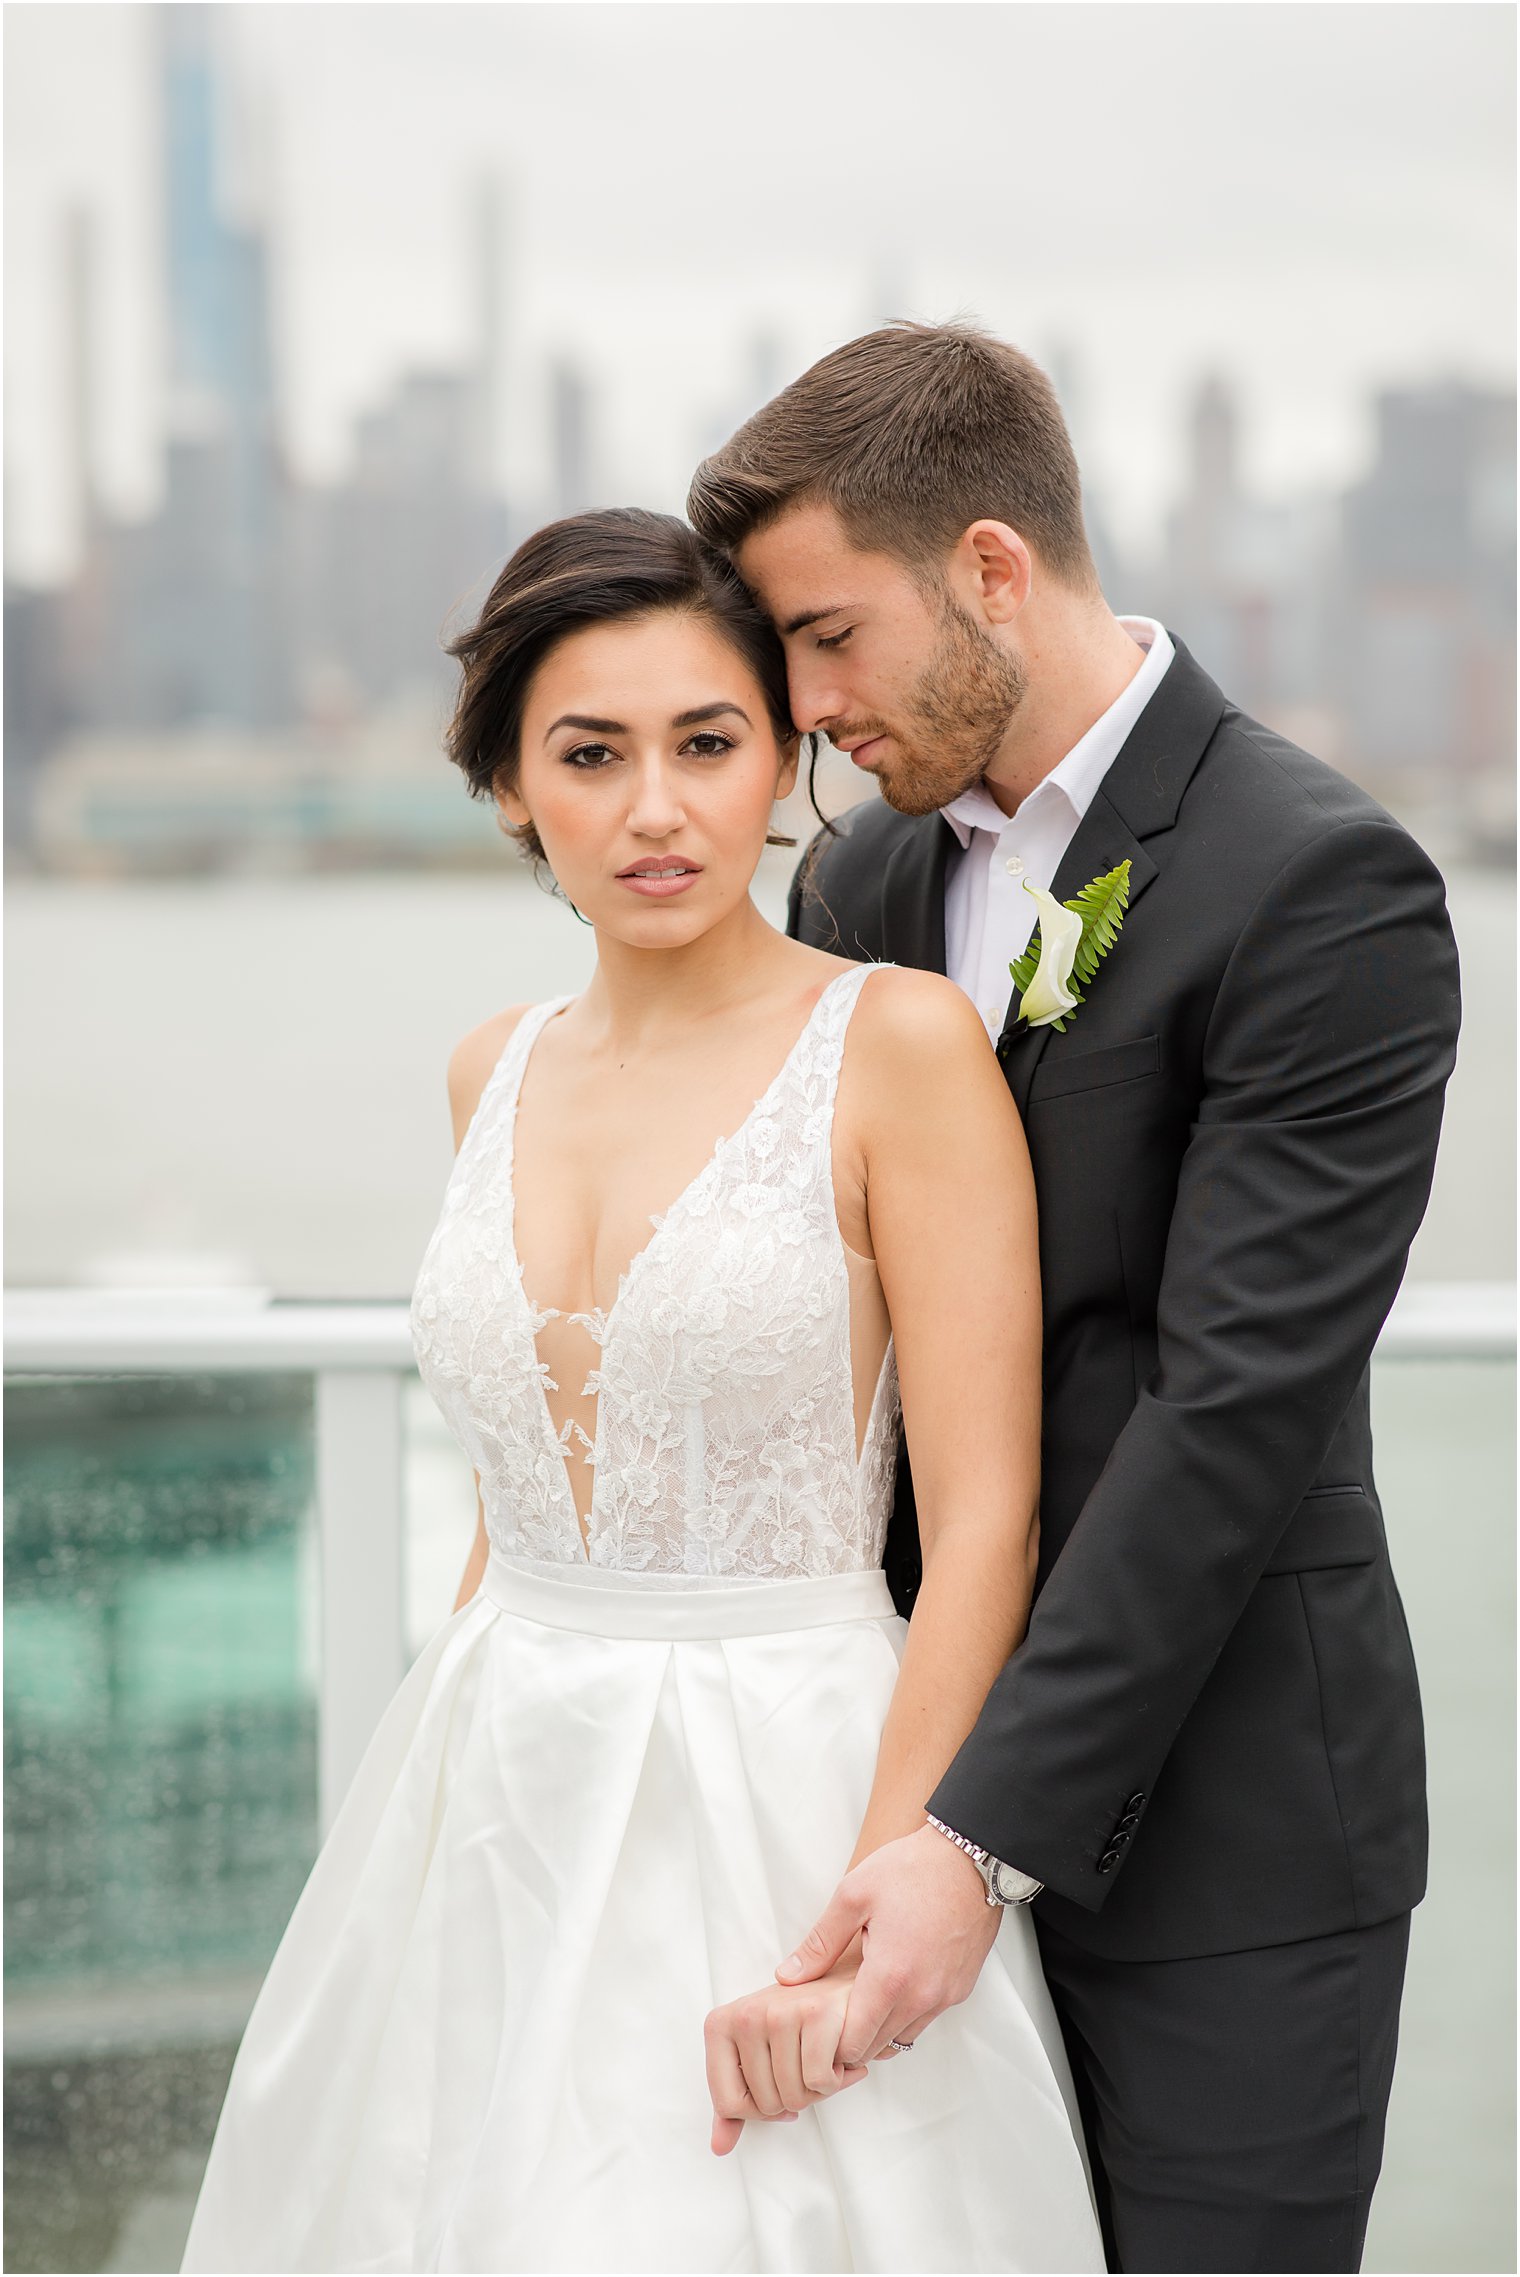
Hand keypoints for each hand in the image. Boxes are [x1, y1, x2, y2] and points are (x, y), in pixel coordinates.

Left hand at [704, 1958, 869, 2155]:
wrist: (840, 1989)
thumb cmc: (795, 2029)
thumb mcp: (755, 2060)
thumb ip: (736, 2103)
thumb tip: (719, 2147)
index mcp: (719, 2024)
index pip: (727, 2104)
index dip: (756, 2111)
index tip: (775, 2089)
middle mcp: (745, 2014)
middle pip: (765, 2105)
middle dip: (792, 2100)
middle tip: (804, 2070)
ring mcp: (779, 2011)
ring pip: (794, 2097)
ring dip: (816, 2091)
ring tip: (821, 2061)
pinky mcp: (816, 2012)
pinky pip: (820, 2081)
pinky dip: (836, 2080)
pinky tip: (837, 2057)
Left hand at [774, 1823, 1001, 2065]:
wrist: (971, 1858)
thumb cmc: (911, 1869)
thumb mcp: (853, 1895)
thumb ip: (820, 1942)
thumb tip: (787, 1976)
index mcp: (890, 1977)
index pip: (855, 2044)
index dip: (830, 2044)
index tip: (817, 2028)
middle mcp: (921, 1997)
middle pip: (878, 2047)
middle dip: (852, 2040)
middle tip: (833, 2015)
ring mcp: (945, 1996)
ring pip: (903, 2036)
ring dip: (880, 2028)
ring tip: (861, 1998)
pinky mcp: (961, 1989)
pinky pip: (926, 2017)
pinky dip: (906, 2013)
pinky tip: (893, 1983)